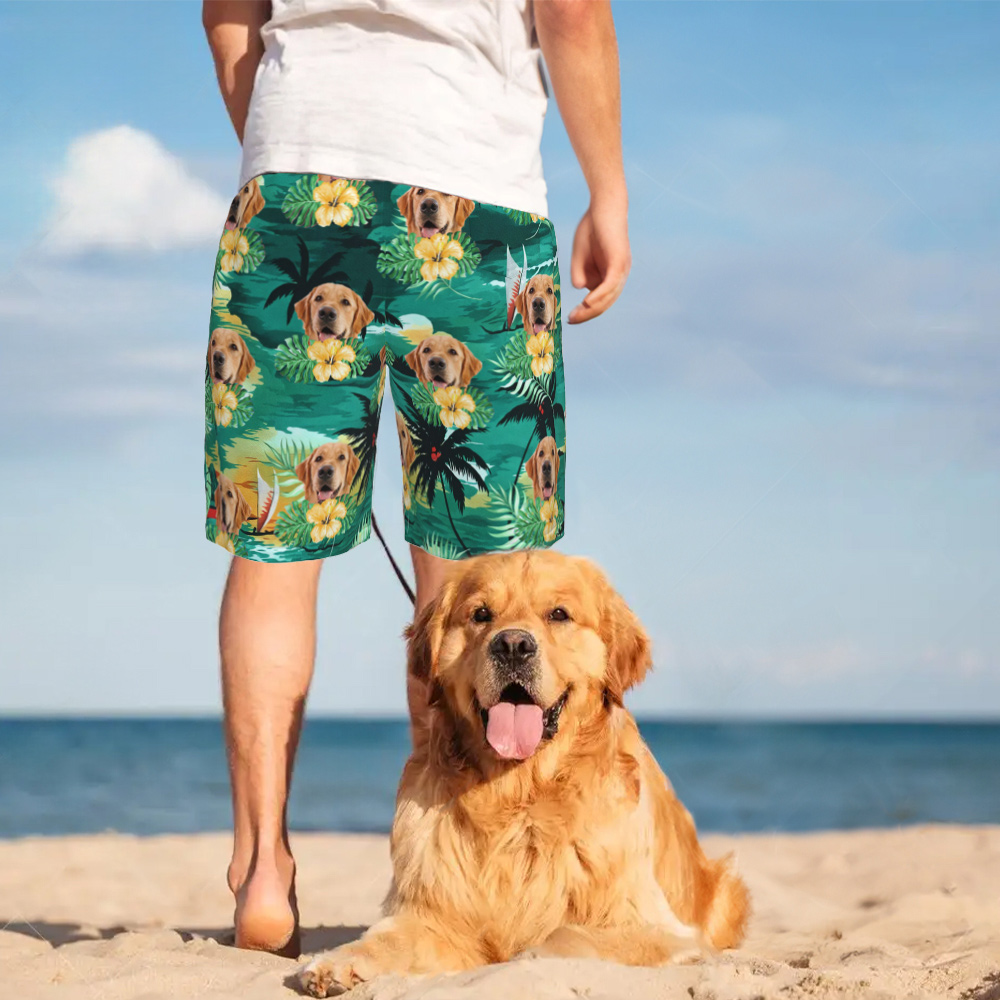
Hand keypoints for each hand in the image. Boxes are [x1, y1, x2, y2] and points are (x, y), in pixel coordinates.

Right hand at [567, 196, 630, 323]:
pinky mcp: (619, 262)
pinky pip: (610, 284)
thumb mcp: (580, 255)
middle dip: (587, 313)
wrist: (604, 205)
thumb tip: (580, 288)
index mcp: (609, 275)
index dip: (586, 311)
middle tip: (571, 320)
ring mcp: (621, 269)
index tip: (570, 317)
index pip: (600, 300)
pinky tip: (588, 302)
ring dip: (592, 308)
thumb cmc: (592, 227)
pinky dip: (599, 295)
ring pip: (608, 297)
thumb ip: (579, 272)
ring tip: (577, 315)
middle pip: (605, 302)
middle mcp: (618, 275)